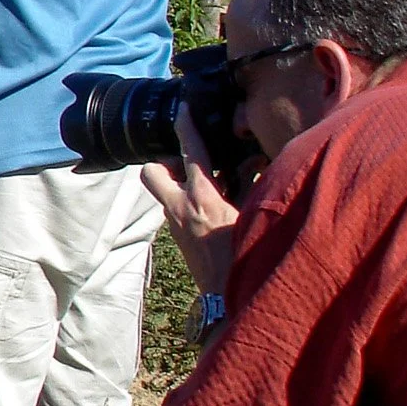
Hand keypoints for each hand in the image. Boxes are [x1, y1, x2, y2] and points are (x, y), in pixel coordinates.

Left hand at [139, 108, 238, 296]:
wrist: (228, 296)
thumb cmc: (246, 254)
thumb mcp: (252, 215)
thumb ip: (250, 186)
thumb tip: (254, 162)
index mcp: (202, 199)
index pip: (191, 153)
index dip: (186, 127)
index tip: (183, 109)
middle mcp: (180, 209)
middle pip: (152, 172)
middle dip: (164, 163)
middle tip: (188, 166)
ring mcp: (174, 225)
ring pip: (163, 193)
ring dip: (177, 185)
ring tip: (208, 189)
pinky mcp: (177, 238)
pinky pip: (174, 211)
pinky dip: (186, 203)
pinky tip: (210, 210)